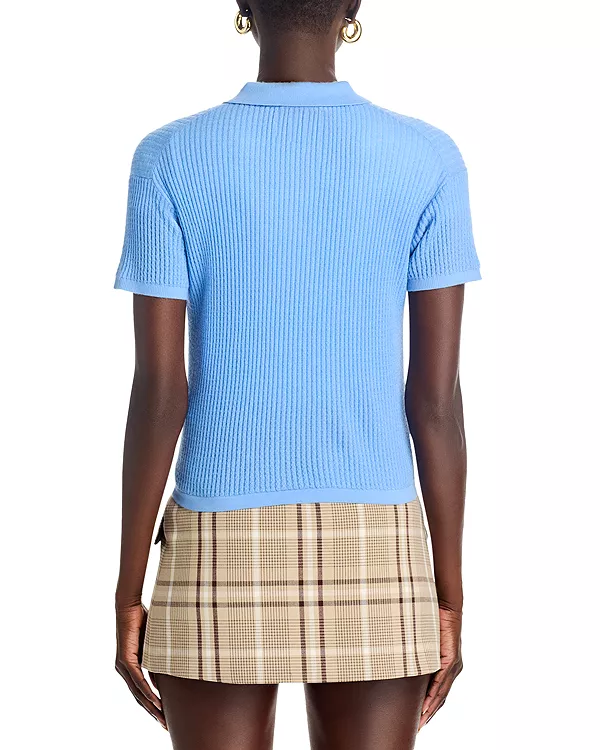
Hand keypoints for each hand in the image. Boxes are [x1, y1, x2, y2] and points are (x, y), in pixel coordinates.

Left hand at [115, 602, 166, 729]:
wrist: (128, 606)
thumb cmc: (142, 621)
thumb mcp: (154, 645)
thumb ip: (157, 660)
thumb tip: (166, 676)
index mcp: (130, 667)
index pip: (141, 692)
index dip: (152, 706)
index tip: (163, 717)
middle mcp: (124, 670)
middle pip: (139, 697)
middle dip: (153, 713)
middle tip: (164, 726)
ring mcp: (123, 666)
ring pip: (138, 692)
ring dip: (151, 707)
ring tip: (162, 719)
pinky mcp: (125, 659)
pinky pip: (137, 680)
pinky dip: (146, 691)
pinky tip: (155, 701)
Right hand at [418, 605, 462, 730]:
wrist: (447, 606)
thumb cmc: (434, 620)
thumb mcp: (423, 641)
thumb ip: (417, 651)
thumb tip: (402, 657)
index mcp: (447, 666)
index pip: (438, 692)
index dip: (430, 707)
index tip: (419, 720)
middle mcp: (453, 669)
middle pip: (440, 698)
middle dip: (428, 714)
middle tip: (418, 728)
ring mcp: (453, 665)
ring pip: (441, 693)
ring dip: (430, 709)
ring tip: (420, 722)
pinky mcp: (452, 659)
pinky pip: (442, 681)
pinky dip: (434, 694)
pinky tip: (427, 704)